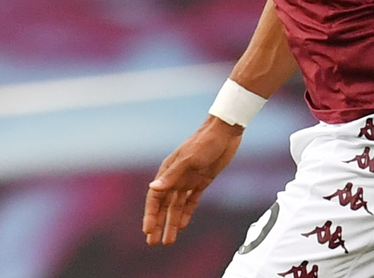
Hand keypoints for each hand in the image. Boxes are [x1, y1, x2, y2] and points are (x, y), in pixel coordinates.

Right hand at [142, 117, 242, 244]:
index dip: (150, 214)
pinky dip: (186, 213)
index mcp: (168, 171)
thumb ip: (172, 175)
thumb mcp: (189, 159)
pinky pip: (191, 201)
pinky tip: (183, 226)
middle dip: (157, 223)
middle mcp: (176, 177)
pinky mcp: (202, 181)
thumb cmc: (205, 142)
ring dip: (171, 223)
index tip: (147, 231)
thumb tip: (153, 188)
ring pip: (177, 206)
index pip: (155, 197)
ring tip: (168, 241)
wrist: (225, 131)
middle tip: (152, 242)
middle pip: (163, 205)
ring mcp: (189, 180)